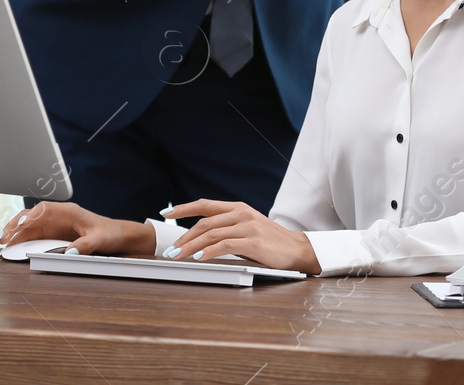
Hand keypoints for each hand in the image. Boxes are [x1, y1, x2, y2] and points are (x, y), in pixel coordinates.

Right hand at [0, 201, 153, 256]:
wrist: (119, 236)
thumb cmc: (110, 233)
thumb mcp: (100, 240)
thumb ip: (85, 246)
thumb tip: (70, 253)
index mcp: (68, 212)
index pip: (43, 210)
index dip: (29, 218)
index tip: (18, 227)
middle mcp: (60, 216)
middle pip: (32, 217)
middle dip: (16, 225)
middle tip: (3, 238)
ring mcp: (56, 225)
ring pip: (31, 226)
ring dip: (17, 232)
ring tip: (3, 242)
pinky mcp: (56, 234)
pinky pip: (36, 235)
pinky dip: (24, 239)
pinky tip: (14, 245)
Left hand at [163, 199, 320, 273]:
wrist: (297, 249)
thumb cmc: (270, 242)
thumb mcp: (247, 228)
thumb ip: (228, 227)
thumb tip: (200, 237)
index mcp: (238, 208)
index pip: (205, 205)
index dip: (183, 208)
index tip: (166, 213)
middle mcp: (241, 213)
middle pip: (204, 223)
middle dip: (183, 237)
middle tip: (170, 250)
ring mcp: (248, 226)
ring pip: (211, 234)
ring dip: (191, 247)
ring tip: (178, 256)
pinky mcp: (254, 241)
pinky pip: (225, 245)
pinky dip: (209, 251)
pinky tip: (199, 257)